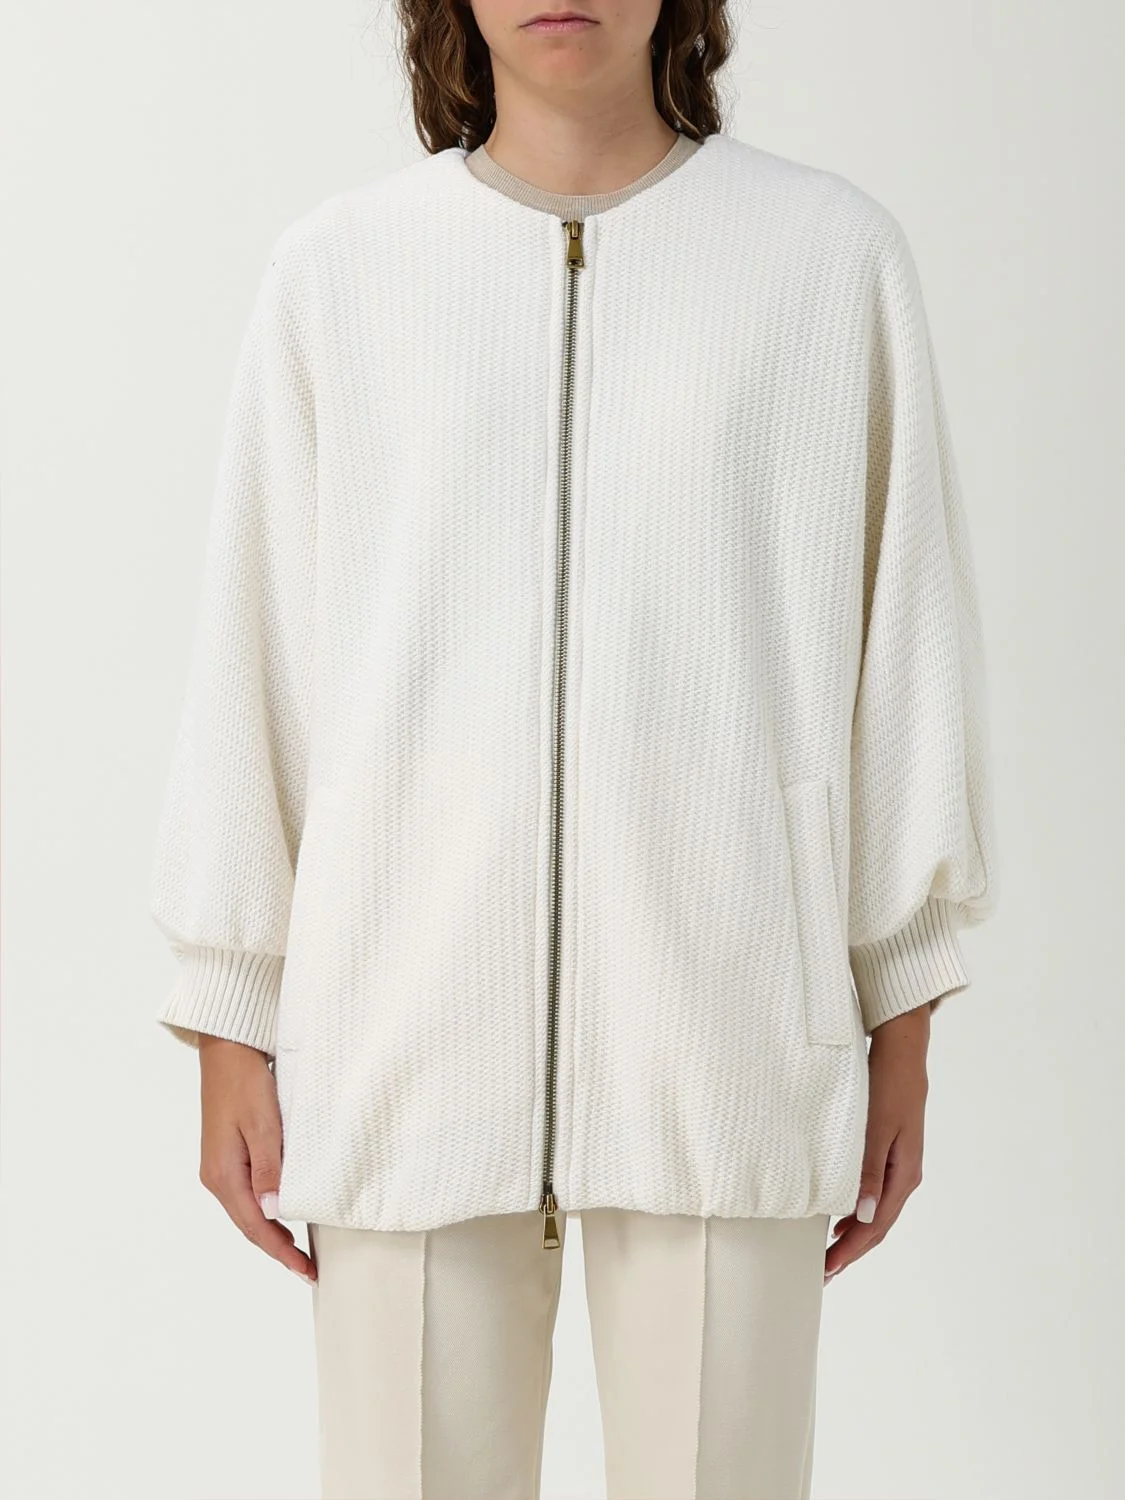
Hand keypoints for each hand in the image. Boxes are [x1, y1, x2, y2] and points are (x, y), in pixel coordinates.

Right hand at [197, 1035, 316, 1284]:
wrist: (227, 1049)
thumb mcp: (263, 1124)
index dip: (281, 1252)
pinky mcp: (229, 1153)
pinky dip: (268, 1207)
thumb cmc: (245, 1080)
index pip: (256, 1226)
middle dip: (278, 1248)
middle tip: (308, 1267)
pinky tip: (283, 1210)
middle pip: (250, 1224)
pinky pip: (249, 1191)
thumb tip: (276, 1212)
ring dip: (273, 1230)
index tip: (305, 1270)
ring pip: (249, 1209)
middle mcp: (217, 1176)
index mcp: (223, 1174)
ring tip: (299, 1248)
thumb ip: (269, 1169)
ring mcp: (221, 1165)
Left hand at [823, 1003, 929, 1284]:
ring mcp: (898, 1164)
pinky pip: (873, 1192)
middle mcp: (904, 1175)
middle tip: (824, 1271)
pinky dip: (856, 1210)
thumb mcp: (876, 1128)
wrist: (902, 1050)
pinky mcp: (889, 1151)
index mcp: (903, 1174)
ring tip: (830, 1251)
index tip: (829, 1268)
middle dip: (852, 1249)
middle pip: (877, 1224)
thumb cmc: (889, 1084)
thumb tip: (861, 1216)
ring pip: (875, 1211)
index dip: (852, 1250)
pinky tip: (840, 1214)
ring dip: (853, 1233)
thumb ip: (868, 1171)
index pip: (875, 1226)